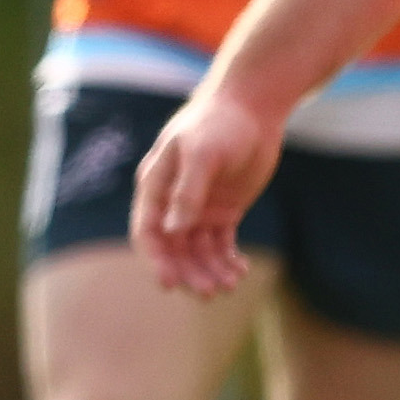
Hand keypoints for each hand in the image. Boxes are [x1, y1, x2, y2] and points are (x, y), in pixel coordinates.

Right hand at [129, 82, 284, 298]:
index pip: (147, 231)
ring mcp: (198, 208)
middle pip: (174, 248)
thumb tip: (173, 230)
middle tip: (208, 292)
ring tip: (230, 284)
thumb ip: (188, 192)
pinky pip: (221, 244)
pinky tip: (240, 270)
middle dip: (188, 272)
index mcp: (156, 185)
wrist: (252, 107)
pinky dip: (227, 260)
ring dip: (210, 270)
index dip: (155, 259)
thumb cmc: (220, 122)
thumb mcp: (203, 153)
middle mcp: (173, 201)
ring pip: (198, 250)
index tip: (168, 283)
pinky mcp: (223, 211)